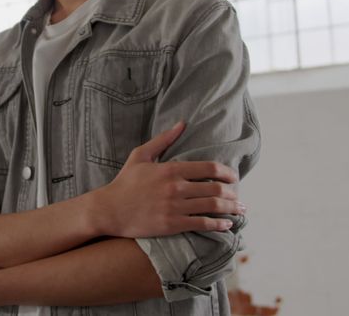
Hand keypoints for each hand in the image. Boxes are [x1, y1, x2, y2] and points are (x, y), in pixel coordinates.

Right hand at [91, 121, 244, 237]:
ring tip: (239, 210)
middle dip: (232, 193)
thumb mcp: (140, 155)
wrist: (109, 210)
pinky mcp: (172, 225)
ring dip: (230, 209)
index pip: (209, 168)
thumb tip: (182, 124)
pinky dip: (218, 225)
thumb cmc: (124, 182)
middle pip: (215, 189)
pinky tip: (226, 225)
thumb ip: (164, 140)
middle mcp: (176, 188)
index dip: (227, 173)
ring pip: (212, 207)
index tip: (234, 177)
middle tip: (239, 197)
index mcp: (170, 169)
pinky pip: (202, 224)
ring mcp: (175, 207)